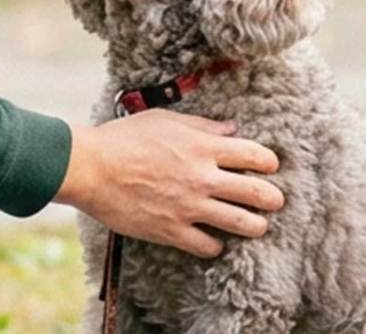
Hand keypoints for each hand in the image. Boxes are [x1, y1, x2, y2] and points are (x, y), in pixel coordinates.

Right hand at [54, 110, 283, 258]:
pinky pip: (208, 246)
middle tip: (274, 200)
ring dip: (255, 225)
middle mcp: (202, 177)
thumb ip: (201, 125)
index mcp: (202, 146)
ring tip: (256, 225)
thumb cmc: (123, 138)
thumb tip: (230, 130)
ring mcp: (189, 207)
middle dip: (273, 198)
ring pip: (242, 224)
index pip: (255, 155)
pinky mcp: (172, 230)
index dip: (269, 162)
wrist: (90, 167)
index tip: (269, 166)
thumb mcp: (163, 119)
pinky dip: (216, 245)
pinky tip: (214, 239)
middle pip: (258, 193)